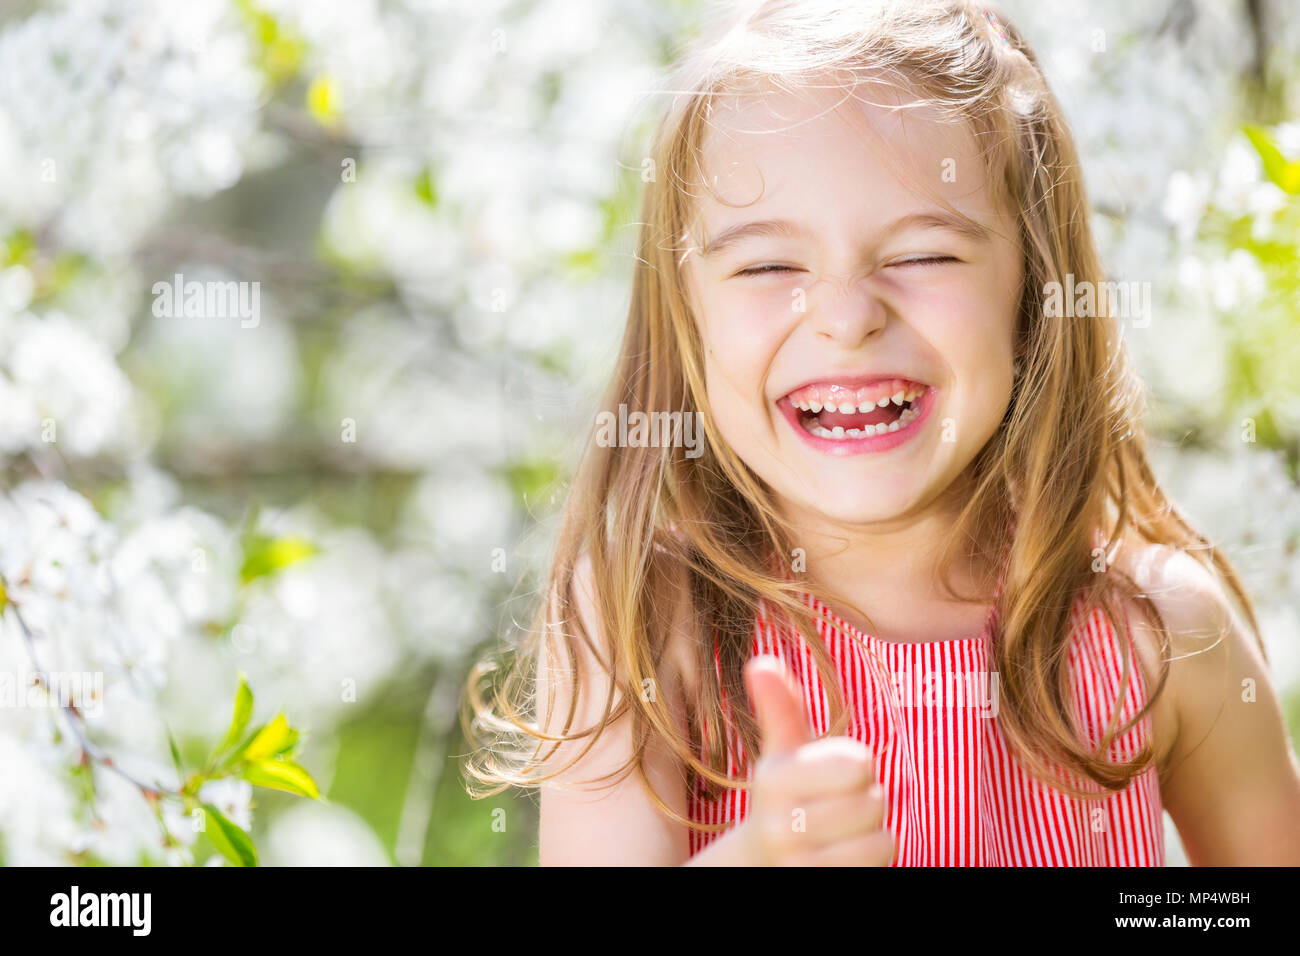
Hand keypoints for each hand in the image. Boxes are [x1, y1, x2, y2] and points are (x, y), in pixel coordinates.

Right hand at [737, 655, 893, 865]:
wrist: (759, 866)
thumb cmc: (785, 799)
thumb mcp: (781, 755)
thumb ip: (780, 709)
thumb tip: (761, 662)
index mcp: (773, 782)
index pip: (858, 764)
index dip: (857, 767)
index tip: (833, 776)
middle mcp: (781, 827)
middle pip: (873, 802)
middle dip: (866, 801)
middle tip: (839, 807)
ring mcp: (800, 865)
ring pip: (881, 840)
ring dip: (872, 834)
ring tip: (844, 833)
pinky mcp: (819, 887)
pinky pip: (878, 866)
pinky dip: (873, 860)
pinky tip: (847, 856)